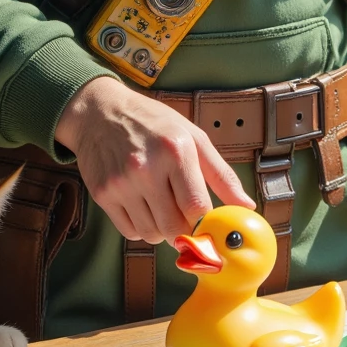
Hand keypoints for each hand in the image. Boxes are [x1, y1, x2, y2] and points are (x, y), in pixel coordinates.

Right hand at [55, 75, 254, 244]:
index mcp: (175, 151)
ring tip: (161, 205)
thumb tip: (246, 206)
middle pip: (173, 228)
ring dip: (162, 229)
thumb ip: (222, 174)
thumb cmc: (153, 123)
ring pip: (151, 234)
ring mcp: (121, 184)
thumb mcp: (193, 137)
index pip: (197, 207)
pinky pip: (129, 232)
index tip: (209, 224)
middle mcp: (146, 169)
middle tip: (185, 217)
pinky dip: (140, 227)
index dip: (206, 223)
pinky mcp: (102, 194)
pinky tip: (142, 205)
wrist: (100, 111)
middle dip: (184, 230)